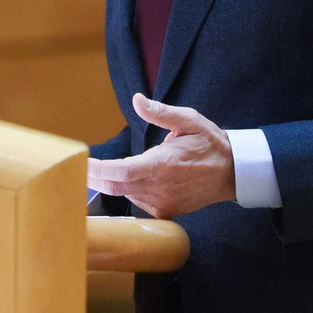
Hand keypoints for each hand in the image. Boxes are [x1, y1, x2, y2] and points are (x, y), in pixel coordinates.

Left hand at [86, 93, 235, 217]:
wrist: (232, 173)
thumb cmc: (209, 144)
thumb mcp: (188, 120)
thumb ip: (160, 112)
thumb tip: (137, 100)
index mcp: (162, 164)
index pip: (120, 172)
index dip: (97, 170)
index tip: (81, 162)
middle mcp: (160, 187)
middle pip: (116, 186)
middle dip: (95, 177)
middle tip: (80, 166)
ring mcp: (163, 202)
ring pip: (125, 194)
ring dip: (115, 181)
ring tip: (110, 167)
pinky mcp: (166, 211)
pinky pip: (138, 201)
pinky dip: (130, 189)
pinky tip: (136, 177)